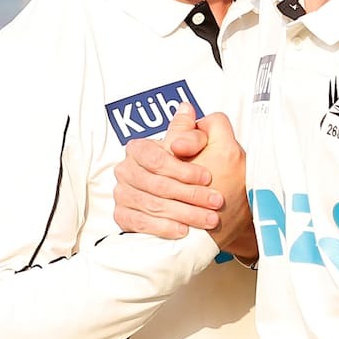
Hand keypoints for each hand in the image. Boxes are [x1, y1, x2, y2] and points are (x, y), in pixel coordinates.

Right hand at [113, 105, 253, 260]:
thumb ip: (190, 131)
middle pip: (156, 184)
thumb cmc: (194, 175)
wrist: (188, 209)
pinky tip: (183, 230)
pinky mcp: (123, 217)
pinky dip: (163, 227)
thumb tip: (186, 108)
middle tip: (215, 202)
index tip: (207, 177)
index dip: (183, 169)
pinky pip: (140, 223)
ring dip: (184, 213)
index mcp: (139, 149)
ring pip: (152, 205)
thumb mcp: (197, 150)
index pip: (156, 158)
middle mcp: (126, 170)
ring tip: (209, 219)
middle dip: (190, 194)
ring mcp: (122, 194)